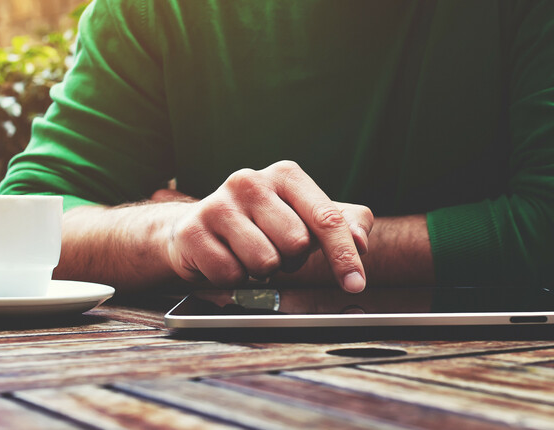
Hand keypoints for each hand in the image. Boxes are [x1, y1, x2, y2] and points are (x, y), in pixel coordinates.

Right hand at [155, 161, 372, 291]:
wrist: (198, 228)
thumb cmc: (264, 224)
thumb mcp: (308, 217)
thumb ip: (345, 224)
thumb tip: (361, 243)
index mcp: (285, 175)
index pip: (326, 218)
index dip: (344, 255)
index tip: (355, 283)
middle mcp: (250, 181)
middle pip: (295, 244)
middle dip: (292, 259)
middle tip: (276, 250)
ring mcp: (218, 203)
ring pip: (264, 262)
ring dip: (263, 271)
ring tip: (250, 254)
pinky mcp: (192, 230)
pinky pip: (231, 275)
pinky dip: (235, 279)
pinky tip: (227, 260)